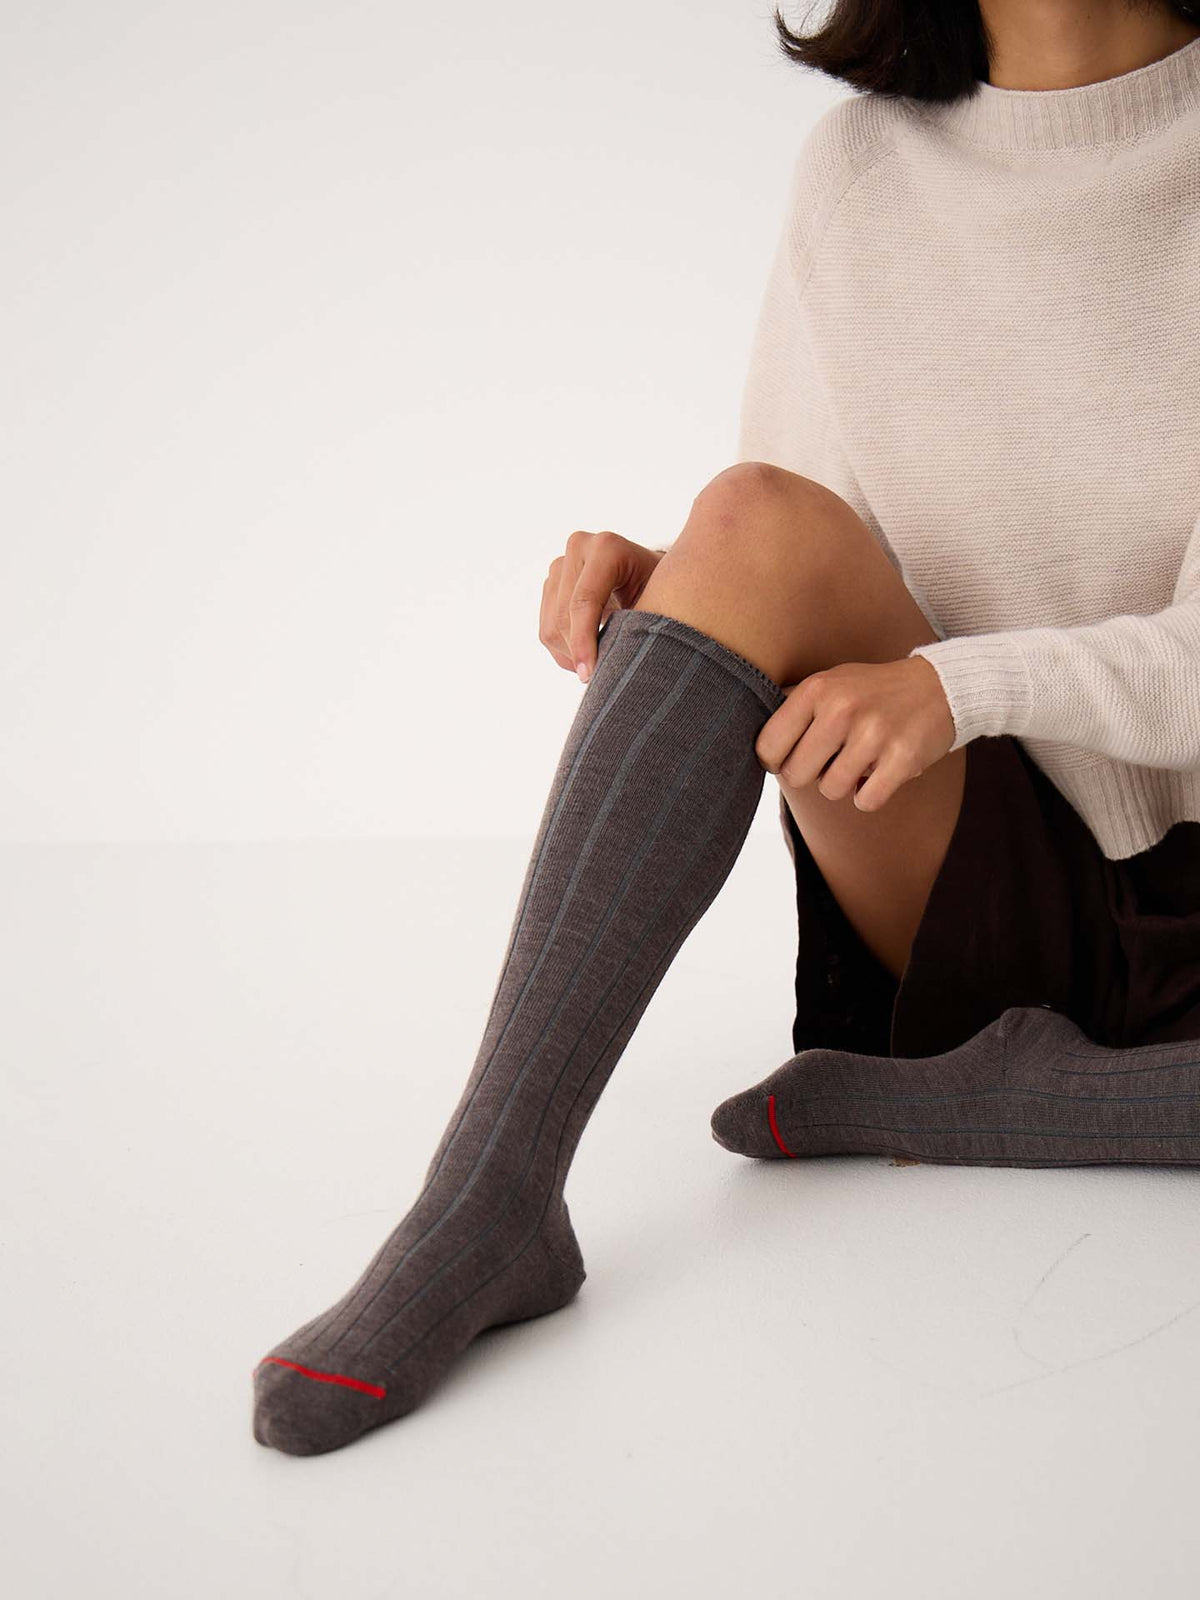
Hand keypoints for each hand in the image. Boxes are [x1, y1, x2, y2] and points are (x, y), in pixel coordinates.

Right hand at [539, 531, 666, 681]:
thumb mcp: (658, 606)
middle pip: (564, 616)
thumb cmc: (664, 592)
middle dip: (578, 653)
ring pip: (551, 626)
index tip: (590, 675)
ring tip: (598, 668)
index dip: (583, 643)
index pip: (584, 602)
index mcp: (607, 548)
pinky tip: (587, 656)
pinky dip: (564, 651)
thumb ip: (635, 628)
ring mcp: (561, 563)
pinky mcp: (551, 582)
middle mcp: (579, 547)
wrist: (652, 576)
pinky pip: (546, 628)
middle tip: (600, 678)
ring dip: (570, 656)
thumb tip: (613, 670)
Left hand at [754, 656, 956, 812]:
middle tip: (832, 759)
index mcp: (816, 689)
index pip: (768, 747)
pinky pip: (865, 801)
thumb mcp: (829, 683)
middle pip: (797, 775)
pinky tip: (880, 772)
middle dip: (812, 774)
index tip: (791, 757)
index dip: (777, 761)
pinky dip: (870, 795)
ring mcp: (873, 734)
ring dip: (843, 785)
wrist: (939, 686)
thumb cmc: (872, 691)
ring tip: (860, 761)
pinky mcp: (902, 758)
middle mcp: (841, 709)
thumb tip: (741, 735)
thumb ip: (791, 708)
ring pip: (831, 791)